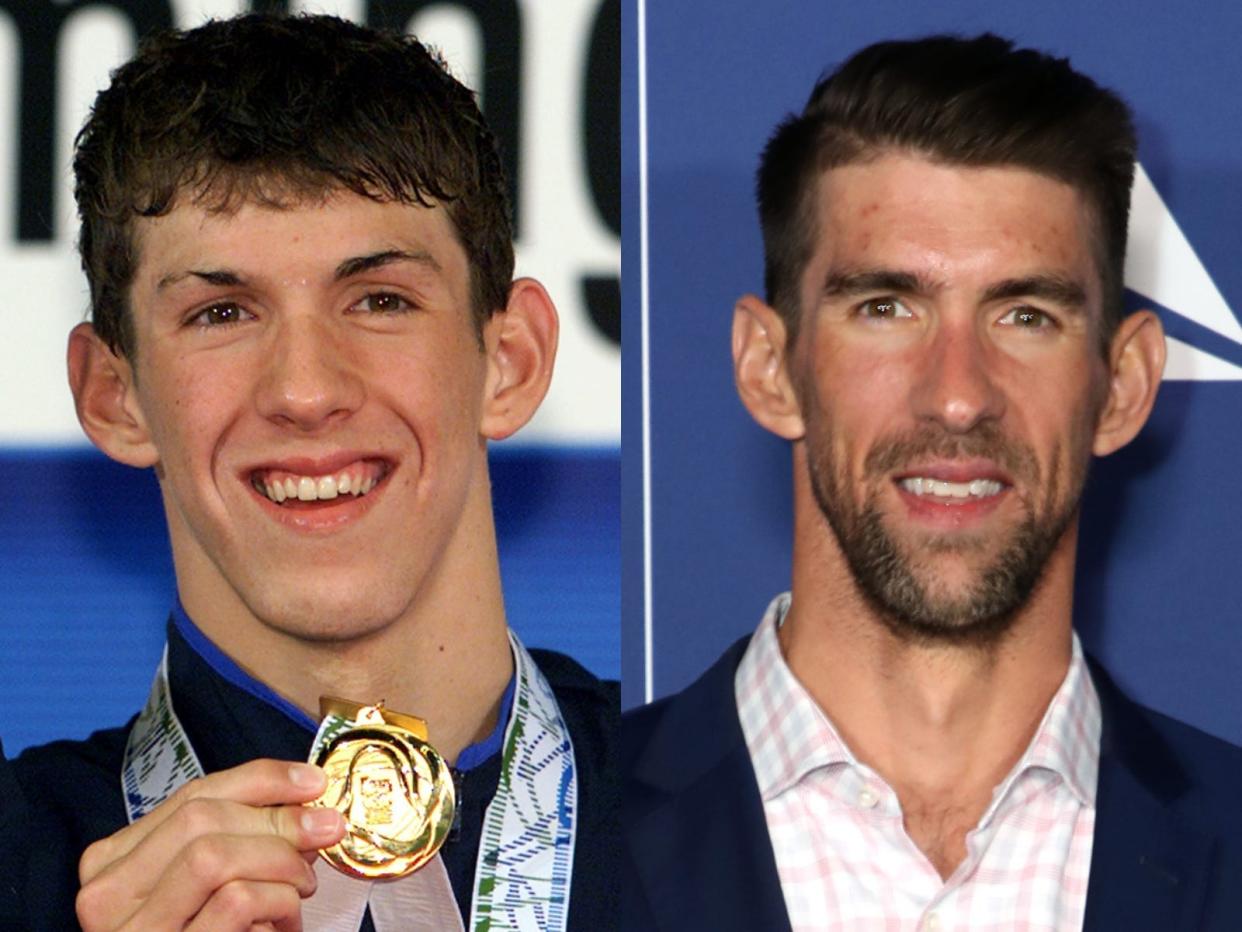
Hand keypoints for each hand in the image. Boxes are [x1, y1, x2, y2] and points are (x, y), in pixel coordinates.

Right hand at [76, 759, 346, 931]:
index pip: (191, 796)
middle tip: (326, 829)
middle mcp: (108, 895)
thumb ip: (240, 839)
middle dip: (277, 817)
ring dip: (278, 861)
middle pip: (201, 819)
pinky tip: (286, 921)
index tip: (312, 782)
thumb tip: (303, 802)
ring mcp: (134, 930)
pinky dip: (277, 900)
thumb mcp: (212, 884)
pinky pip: (235, 901)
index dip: (261, 780)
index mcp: (116, 863)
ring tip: (303, 885)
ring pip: (212, 855)